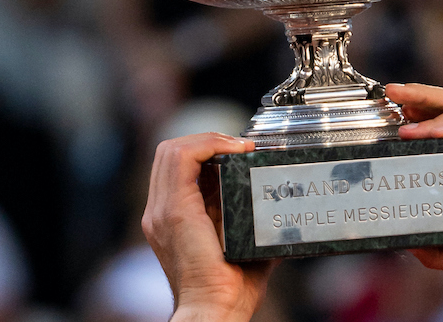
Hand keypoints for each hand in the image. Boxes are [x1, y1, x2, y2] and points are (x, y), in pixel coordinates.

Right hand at [142, 133, 275, 321]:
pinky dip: (208, 144)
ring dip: (209, 139)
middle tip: (241, 147)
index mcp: (173, 218)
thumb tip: (282, 207)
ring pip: (172, 149)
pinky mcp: (175, 210)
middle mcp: (161, 212)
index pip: (179, 168)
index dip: (206, 152)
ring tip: (238, 146)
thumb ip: (252, 222)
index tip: (240, 154)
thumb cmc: (230, 289)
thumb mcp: (243, 243)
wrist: (215, 310)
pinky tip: (234, 151)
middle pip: (171, 153)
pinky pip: (181, 158)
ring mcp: (163, 210)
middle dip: (207, 140)